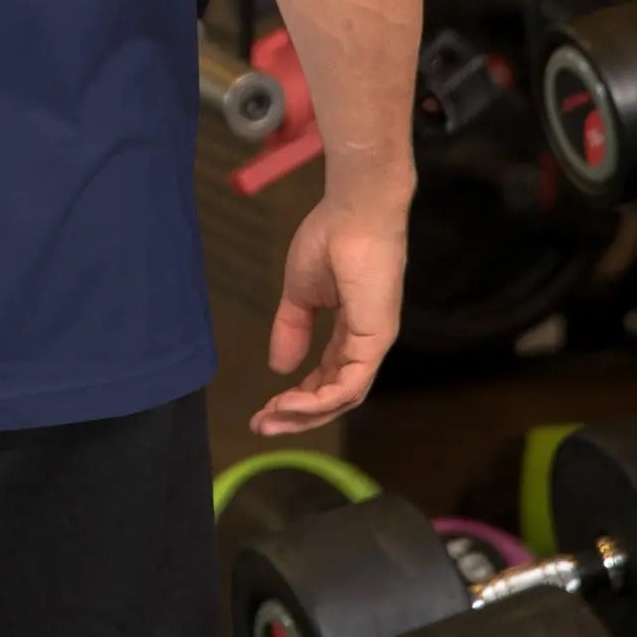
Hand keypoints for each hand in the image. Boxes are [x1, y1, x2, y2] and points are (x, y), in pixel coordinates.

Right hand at [251, 193, 408, 435]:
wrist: (354, 210)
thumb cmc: (331, 238)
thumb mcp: (300, 292)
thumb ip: (291, 328)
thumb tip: (279, 368)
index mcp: (351, 332)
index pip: (326, 378)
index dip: (297, 397)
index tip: (263, 409)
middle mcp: (365, 344)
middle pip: (334, 396)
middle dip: (297, 416)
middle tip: (260, 426)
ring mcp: (373, 343)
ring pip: (342, 397)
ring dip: (305, 413)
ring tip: (269, 418)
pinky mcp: (376, 338)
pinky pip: (350, 383)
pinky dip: (321, 399)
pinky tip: (292, 404)